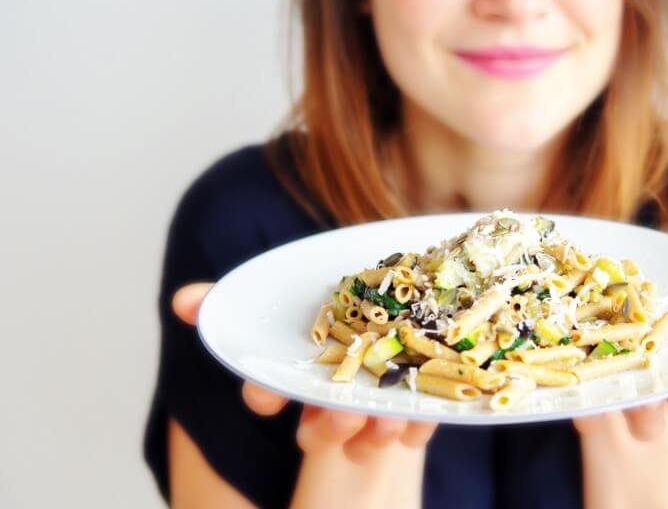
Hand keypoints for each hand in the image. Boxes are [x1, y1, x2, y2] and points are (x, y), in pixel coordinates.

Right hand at [171, 283, 436, 462]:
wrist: (393, 304)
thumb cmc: (331, 308)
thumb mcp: (289, 293)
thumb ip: (238, 299)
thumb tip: (184, 302)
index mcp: (294, 379)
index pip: (265, 394)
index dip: (263, 395)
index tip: (266, 398)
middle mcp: (329, 401)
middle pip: (322, 426)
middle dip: (330, 426)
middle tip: (343, 414)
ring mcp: (371, 408)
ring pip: (369, 434)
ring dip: (377, 432)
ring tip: (389, 419)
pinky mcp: (411, 410)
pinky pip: (416, 429)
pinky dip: (419, 427)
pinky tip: (422, 417)